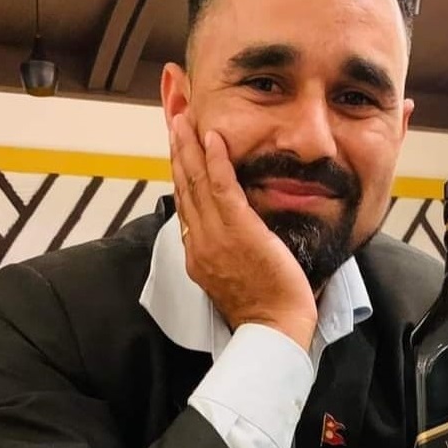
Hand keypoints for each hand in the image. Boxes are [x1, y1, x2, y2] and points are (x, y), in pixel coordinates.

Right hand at [170, 113, 317, 351]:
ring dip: (189, 147)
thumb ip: (225, 246)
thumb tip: (228, 224)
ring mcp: (214, 235)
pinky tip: (213, 139)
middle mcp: (198, 241)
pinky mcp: (237, 230)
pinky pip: (222, 188)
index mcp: (197, 251)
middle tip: (174, 121)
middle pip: (182, 186)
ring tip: (184, 120)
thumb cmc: (262, 303)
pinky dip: (215, 161)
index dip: (178, 170)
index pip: (184, 201)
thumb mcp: (232, 272)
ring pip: (195, 182)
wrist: (273, 328)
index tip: (177, 146)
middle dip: (177, 150)